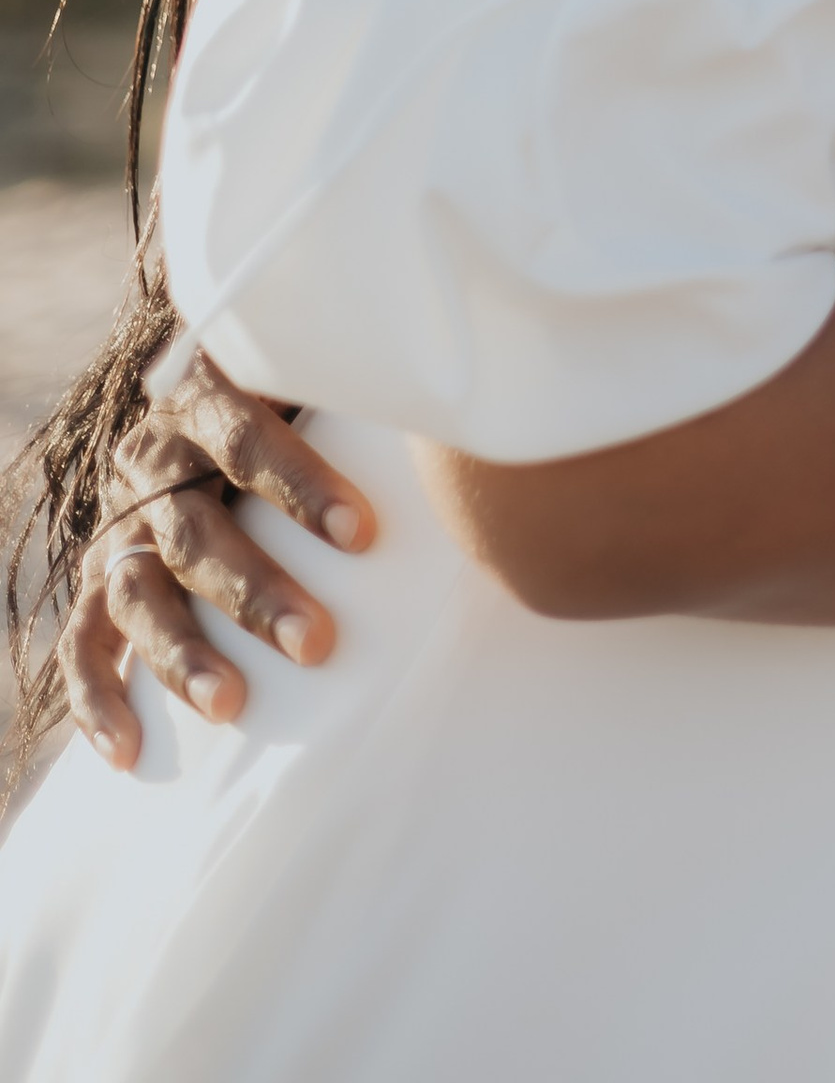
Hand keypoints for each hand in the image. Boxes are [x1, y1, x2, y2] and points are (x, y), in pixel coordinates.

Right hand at [60, 347, 374, 772]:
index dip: (299, 484)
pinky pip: (82, 644)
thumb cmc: (295, 400)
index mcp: (204, 400)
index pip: (244, 435)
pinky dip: (97, 698)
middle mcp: (153, 463)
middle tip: (317, 642)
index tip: (360, 534)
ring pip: (136, 591)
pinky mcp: (97, 582)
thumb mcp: (315, 377)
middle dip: (254, 590)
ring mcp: (121, 526)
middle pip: (195, 529)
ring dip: (181, 651)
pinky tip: (127, 750)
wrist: (197, 410)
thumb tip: (460, 429)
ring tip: (230, 702)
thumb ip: (363, 393)